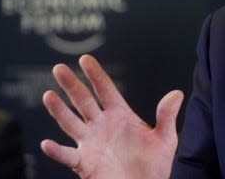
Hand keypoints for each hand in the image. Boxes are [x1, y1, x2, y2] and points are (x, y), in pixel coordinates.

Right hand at [41, 54, 182, 178]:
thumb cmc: (155, 165)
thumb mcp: (165, 138)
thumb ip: (166, 116)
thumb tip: (177, 93)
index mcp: (120, 116)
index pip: (105, 90)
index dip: (96, 74)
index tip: (85, 59)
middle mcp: (102, 126)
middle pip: (83, 101)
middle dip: (72, 85)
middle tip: (59, 68)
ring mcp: (91, 143)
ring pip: (71, 123)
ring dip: (59, 111)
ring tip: (49, 96)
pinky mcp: (84, 163)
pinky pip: (67, 155)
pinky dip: (56, 151)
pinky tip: (47, 143)